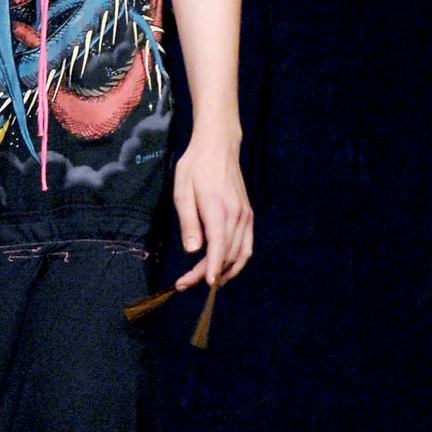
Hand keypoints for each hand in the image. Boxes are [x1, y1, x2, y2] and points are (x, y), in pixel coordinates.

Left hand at [171, 130, 253, 290]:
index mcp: (218, 208)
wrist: (219, 146)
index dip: (212, 268)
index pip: (218, 246)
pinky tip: (223, 270)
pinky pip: (247, 246)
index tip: (204, 284)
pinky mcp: (248, 215)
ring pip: (240, 254)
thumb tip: (193, 250)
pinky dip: (237, 262)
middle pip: (226, 254)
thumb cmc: (195, 166)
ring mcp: (246, 216)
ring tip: (203, 281)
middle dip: (207, 273)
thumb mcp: (182, 190)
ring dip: (224, 272)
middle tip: (184, 283)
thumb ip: (188, 221)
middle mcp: (237, 215)